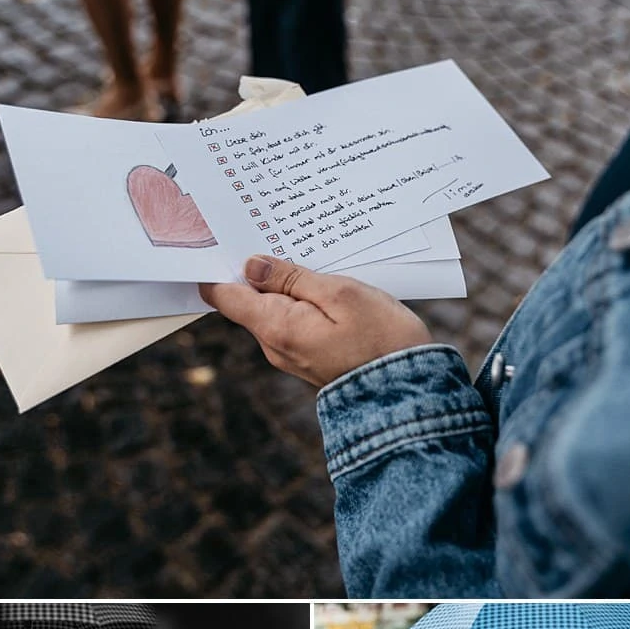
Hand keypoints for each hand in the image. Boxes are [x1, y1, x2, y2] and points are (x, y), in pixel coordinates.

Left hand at [198, 255, 432, 387]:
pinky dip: (303, 303)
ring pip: (274, 310)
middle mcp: (274, 346)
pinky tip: (327, 290)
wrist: (408, 390)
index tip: (231, 240)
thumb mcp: (339, 293)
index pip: (224, 296)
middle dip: (262, 271)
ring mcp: (290, 355)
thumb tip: (251, 266)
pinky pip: (294, 323)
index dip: (221, 267)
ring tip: (315, 262)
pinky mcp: (308, 358)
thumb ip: (292, 278)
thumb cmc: (381, 339)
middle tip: (284, 238)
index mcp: (275, 327)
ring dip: (288, 286)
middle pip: (249, 300)